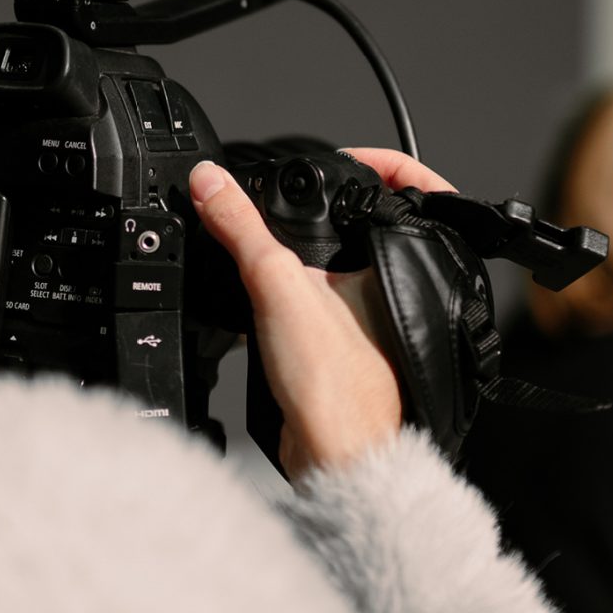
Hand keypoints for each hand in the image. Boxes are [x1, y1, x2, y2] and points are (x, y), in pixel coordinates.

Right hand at [188, 148, 454, 476]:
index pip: (400, 188)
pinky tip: (264, 299)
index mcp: (396, 260)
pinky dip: (292, 290)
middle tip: (286, 196)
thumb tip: (212, 182)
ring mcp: (371, 314)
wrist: (334, 454)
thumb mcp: (276, 283)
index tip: (334, 157)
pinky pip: (318, 297)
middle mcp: (393, 285)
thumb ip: (241, 226)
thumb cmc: (337, 385)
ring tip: (270, 245)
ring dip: (302, 252)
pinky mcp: (345, 341)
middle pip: (359, 223)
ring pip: (337, 262)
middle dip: (319, 208)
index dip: (370, 162)